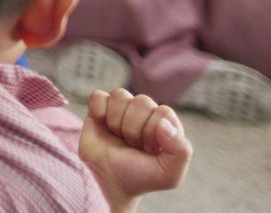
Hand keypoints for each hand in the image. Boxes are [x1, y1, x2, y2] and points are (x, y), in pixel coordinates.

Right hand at [79, 89, 191, 211]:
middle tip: (132, 146)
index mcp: (165, 125)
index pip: (163, 112)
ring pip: (120, 95)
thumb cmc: (140, 178)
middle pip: (142, 101)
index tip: (148, 149)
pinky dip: (99, 111)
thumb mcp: (170, 174)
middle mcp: (144, 113)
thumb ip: (180, 150)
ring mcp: (121, 109)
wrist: (109, 184)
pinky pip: (98, 96)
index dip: (153, 130)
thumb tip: (164, 124)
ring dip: (116, 121)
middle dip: (134, 128)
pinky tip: (103, 126)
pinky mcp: (99, 109)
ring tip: (118, 138)